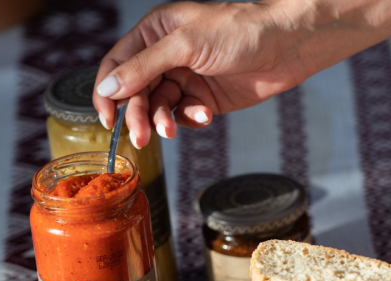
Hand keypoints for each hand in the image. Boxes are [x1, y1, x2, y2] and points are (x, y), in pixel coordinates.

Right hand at [93, 0, 390, 145]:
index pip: (118, 64)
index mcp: (155, 34)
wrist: (284, 48)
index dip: (108, 91)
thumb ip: (144, 67)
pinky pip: (185, 116)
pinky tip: (204, 115)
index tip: (106, 118)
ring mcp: (186, 79)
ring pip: (160, 108)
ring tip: (172, 129)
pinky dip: (190, 120)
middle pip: (137, 92)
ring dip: (162, 121)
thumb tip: (108, 88)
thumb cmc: (238, 32)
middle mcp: (166, 57)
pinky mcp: (205, 100)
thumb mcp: (185, 45)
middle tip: (141, 137)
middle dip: (137, 114)